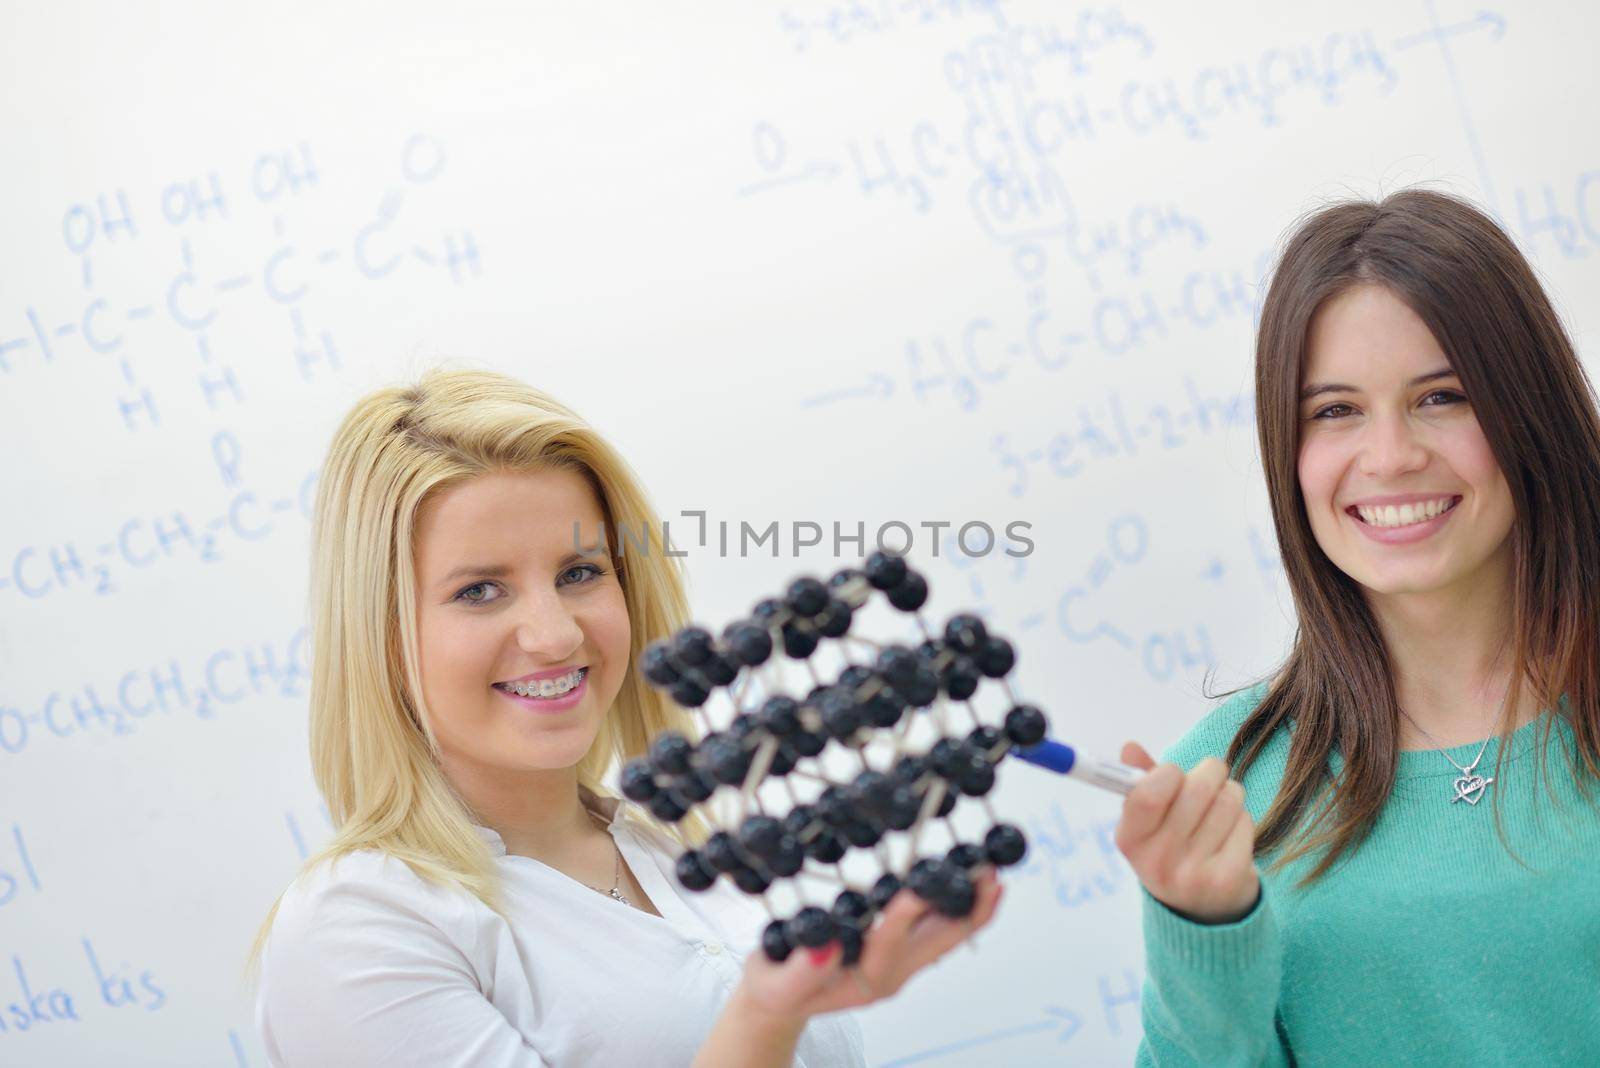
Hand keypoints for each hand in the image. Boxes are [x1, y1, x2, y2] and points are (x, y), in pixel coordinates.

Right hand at [730, 868, 1003, 1027]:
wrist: (781, 1002)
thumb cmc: (777, 989)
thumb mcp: (778, 984)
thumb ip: (801, 969)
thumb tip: (828, 945)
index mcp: (865, 980)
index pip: (889, 943)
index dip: (905, 913)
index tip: (918, 887)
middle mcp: (893, 973)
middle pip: (939, 943)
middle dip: (967, 911)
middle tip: (992, 878)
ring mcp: (900, 964)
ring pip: (946, 936)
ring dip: (970, 906)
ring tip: (992, 874)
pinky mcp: (899, 952)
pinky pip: (938, 930)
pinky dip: (956, 905)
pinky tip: (965, 883)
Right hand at [1114, 742, 1259, 924]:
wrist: (1201, 911)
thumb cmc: (1172, 849)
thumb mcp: (1147, 822)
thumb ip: (1141, 782)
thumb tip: (1130, 747)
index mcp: (1130, 841)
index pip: (1148, 793)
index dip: (1167, 772)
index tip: (1174, 775)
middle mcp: (1157, 861)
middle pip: (1197, 788)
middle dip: (1210, 772)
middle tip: (1211, 777)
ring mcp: (1193, 874)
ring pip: (1227, 800)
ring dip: (1230, 793)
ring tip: (1222, 806)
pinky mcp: (1228, 879)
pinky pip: (1245, 822)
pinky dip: (1242, 819)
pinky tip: (1232, 833)